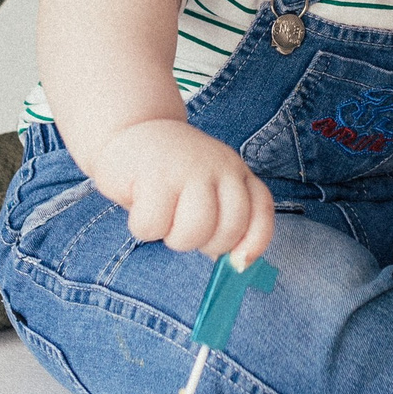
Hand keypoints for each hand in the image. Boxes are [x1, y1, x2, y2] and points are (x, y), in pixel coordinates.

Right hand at [92, 120, 275, 263]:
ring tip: (162, 216)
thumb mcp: (205, 189)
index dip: (254, 243)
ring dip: (172, 237)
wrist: (131, 129)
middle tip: (182, 228)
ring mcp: (189, 167)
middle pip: (229, 230)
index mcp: (237, 172)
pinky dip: (143, 226)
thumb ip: (222, 220)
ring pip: (193, 232)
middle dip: (204, 244)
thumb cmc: (170, 173)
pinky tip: (140, 204)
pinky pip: (153, 225)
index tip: (237, 263)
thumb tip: (234, 265)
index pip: (261, 211)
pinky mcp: (155, 173)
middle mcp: (220, 166)